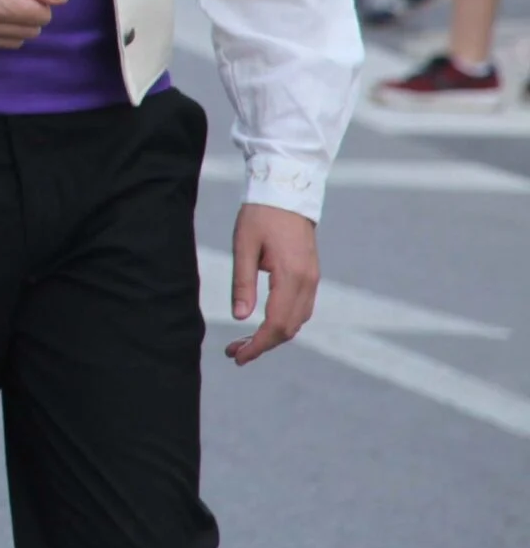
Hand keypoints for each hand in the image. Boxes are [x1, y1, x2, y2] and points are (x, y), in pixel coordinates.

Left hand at [226, 203, 319, 366]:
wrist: (286, 190)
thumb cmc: (260, 215)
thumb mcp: (243, 246)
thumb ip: (242, 283)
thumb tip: (240, 318)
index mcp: (292, 275)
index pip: (277, 324)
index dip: (258, 345)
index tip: (238, 357)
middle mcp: (308, 282)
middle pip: (289, 328)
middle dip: (262, 345)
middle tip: (234, 353)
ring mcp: (313, 279)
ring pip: (297, 321)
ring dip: (273, 336)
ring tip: (243, 342)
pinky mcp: (311, 274)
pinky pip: (301, 308)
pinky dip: (283, 322)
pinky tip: (263, 323)